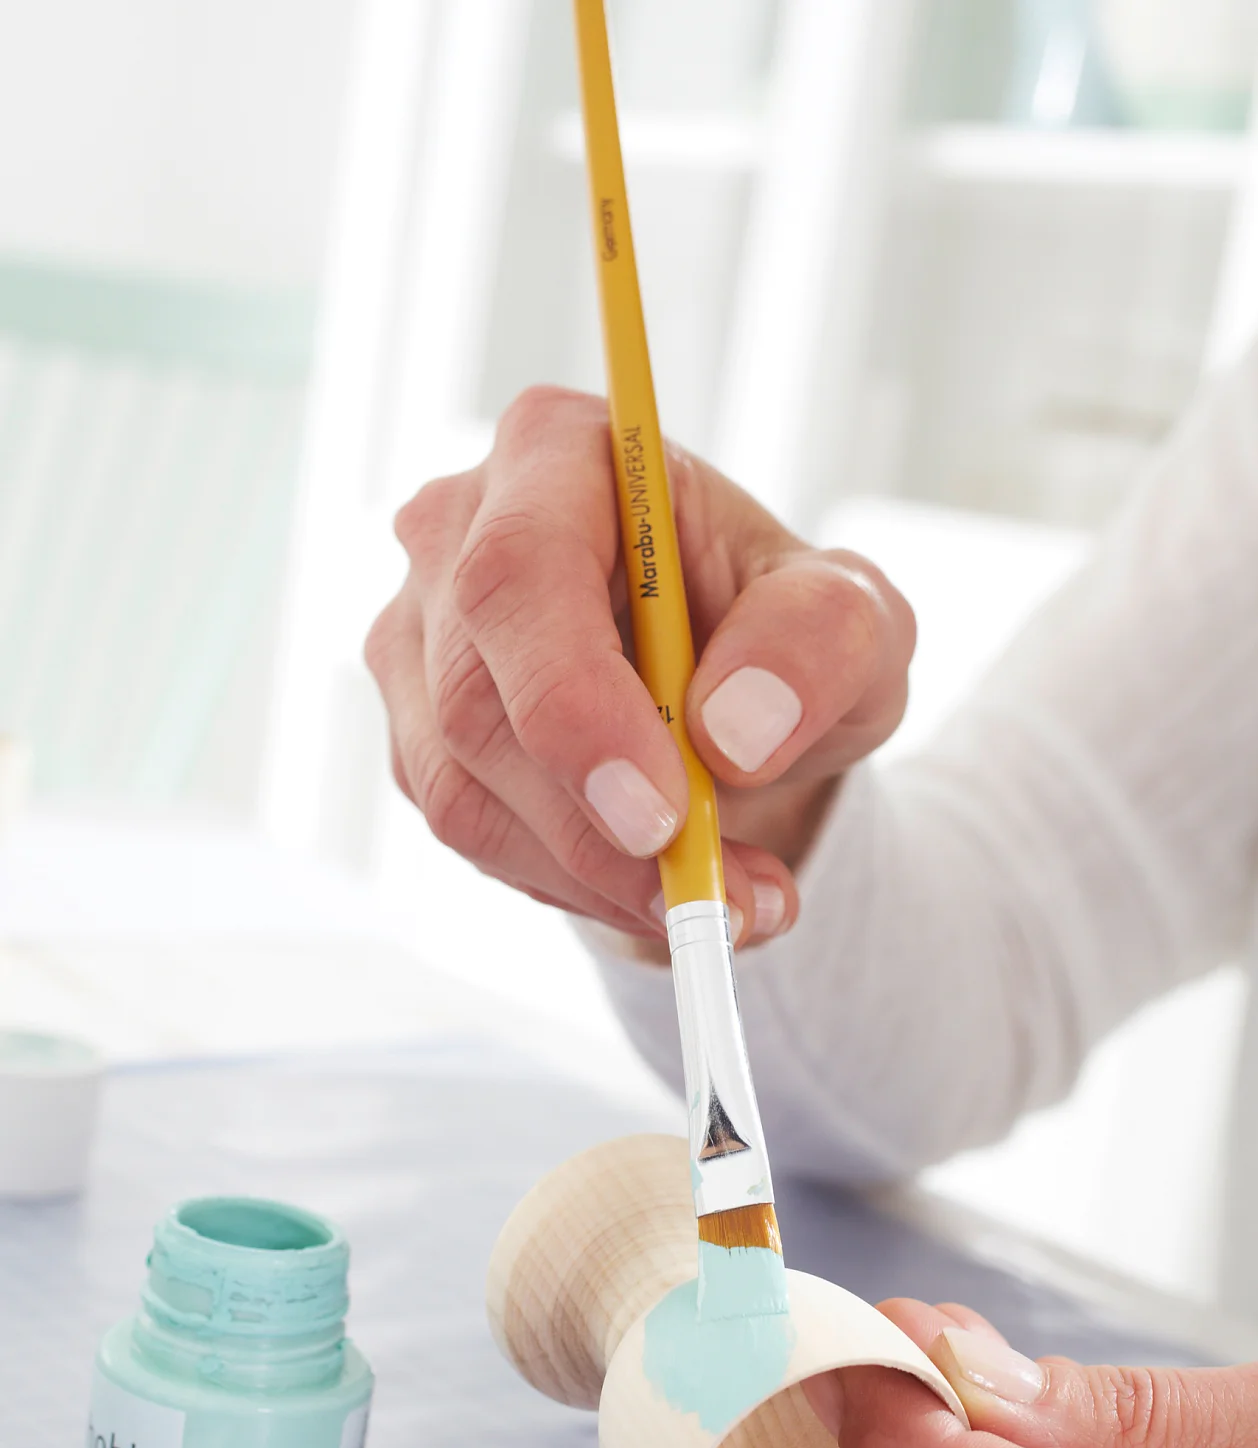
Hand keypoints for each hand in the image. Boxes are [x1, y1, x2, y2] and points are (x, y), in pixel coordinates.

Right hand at [366, 386, 914, 947]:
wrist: (741, 701)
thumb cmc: (788, 635)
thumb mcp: (857, 623)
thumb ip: (818, 644)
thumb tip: (734, 732)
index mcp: (554, 452)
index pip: (520, 572)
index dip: (574, 702)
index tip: (660, 813)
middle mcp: (455, 531)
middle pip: (475, 698)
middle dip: (595, 824)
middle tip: (713, 896)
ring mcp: (418, 636)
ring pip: (462, 787)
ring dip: (598, 874)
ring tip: (727, 902)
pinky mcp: (417, 731)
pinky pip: (468, 835)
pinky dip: (572, 883)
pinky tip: (657, 882)